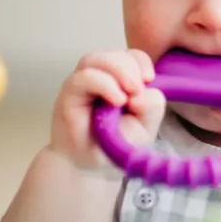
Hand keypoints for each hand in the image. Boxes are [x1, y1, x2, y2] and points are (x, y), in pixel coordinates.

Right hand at [49, 49, 165, 167]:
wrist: (89, 167)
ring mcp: (82, 84)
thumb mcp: (144, 127)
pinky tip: (117, 100)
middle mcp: (99, 77)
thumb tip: (142, 91)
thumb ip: (152, 108)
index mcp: (119, 79)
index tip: (150, 79)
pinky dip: (103, 83)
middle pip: (113, 54)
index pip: (130, 56)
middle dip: (130, 66)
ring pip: (95, 59)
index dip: (141, 61)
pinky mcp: (68, 95)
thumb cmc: (116, 144)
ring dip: (117, 70)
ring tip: (129, 93)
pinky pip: (83, 78)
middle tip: (138, 88)